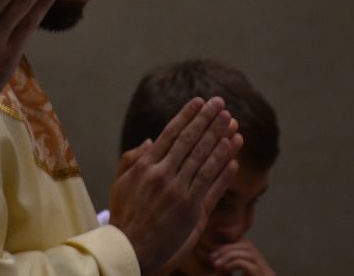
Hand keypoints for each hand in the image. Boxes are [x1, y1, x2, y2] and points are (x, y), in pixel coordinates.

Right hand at [109, 97, 242, 274]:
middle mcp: (164, 175)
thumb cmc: (124, 216)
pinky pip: (212, 186)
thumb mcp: (120, 183)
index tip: (200, 102)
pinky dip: (224, 170)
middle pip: (192, 141)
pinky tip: (233, 156)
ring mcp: (180, 193)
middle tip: (221, 104)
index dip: (188, 116)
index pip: (172, 133)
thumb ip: (132, 158)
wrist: (129, 250)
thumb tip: (150, 140)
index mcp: (147, 165)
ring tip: (232, 124)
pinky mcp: (192, 211)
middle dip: (208, 120)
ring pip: (205, 160)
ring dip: (220, 140)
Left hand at [210, 237, 275, 275]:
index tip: (214, 248)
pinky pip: (247, 264)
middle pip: (248, 245)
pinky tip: (225, 269)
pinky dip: (234, 263)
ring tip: (217, 263)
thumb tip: (214, 257)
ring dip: (229, 254)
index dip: (231, 241)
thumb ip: (225, 269)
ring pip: (248, 252)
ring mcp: (265, 273)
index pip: (246, 243)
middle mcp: (265, 269)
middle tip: (213, 256)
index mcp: (258, 268)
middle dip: (228, 248)